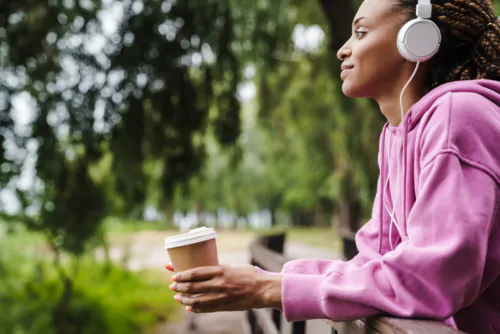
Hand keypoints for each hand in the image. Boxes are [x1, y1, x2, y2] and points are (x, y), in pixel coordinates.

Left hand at [165, 263, 282, 312]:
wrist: (263, 289)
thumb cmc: (249, 275)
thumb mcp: (232, 267)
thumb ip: (218, 269)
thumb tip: (202, 270)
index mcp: (220, 270)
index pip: (195, 272)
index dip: (181, 274)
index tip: (173, 275)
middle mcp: (218, 283)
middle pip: (192, 286)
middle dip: (179, 287)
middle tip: (172, 287)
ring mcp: (221, 296)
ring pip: (196, 300)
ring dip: (184, 300)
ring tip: (178, 298)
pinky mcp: (224, 306)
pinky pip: (205, 309)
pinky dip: (195, 309)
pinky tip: (189, 308)